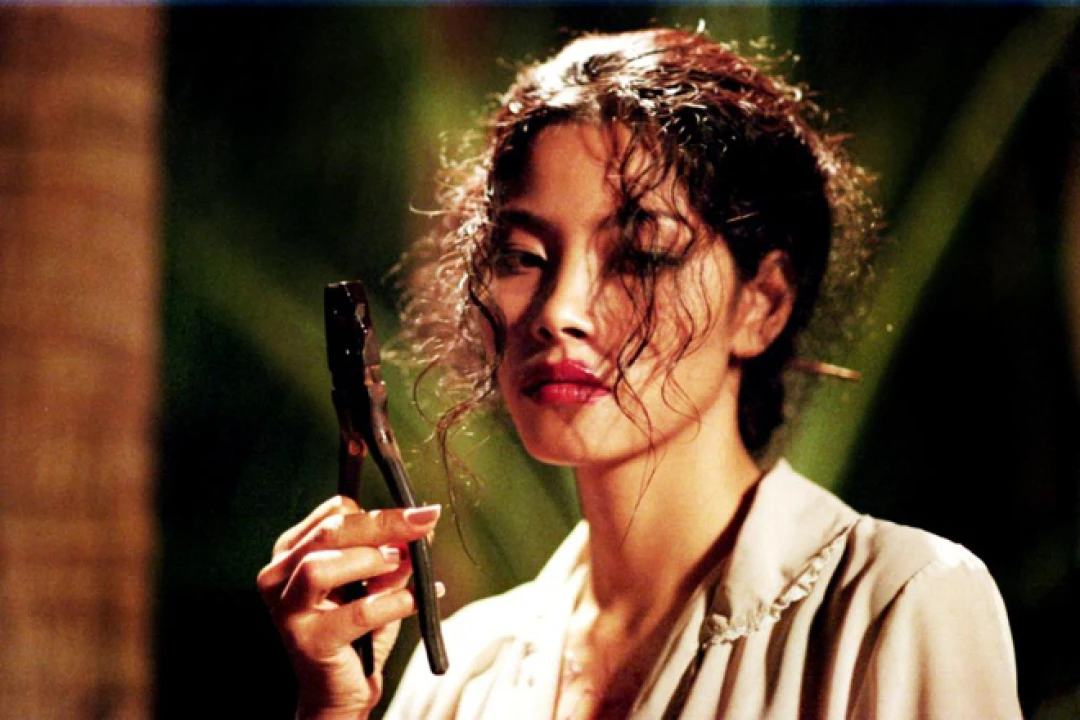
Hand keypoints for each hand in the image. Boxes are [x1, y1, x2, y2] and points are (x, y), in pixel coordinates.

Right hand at [257, 496, 441, 718]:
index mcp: (292, 551)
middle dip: (382, 523)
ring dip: (369, 560)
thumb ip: (395, 555)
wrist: (341, 690)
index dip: (377, 512)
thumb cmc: (356, 630)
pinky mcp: (308, 642)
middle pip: (329, 532)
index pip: (333, 513)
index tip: (416, 517)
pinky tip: (416, 599)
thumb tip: (423, 524)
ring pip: (319, 568)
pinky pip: (355, 613)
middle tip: (423, 522)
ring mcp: (288, 611)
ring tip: (400, 563)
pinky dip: (393, 602)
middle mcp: (279, 576)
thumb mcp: (378, 583)